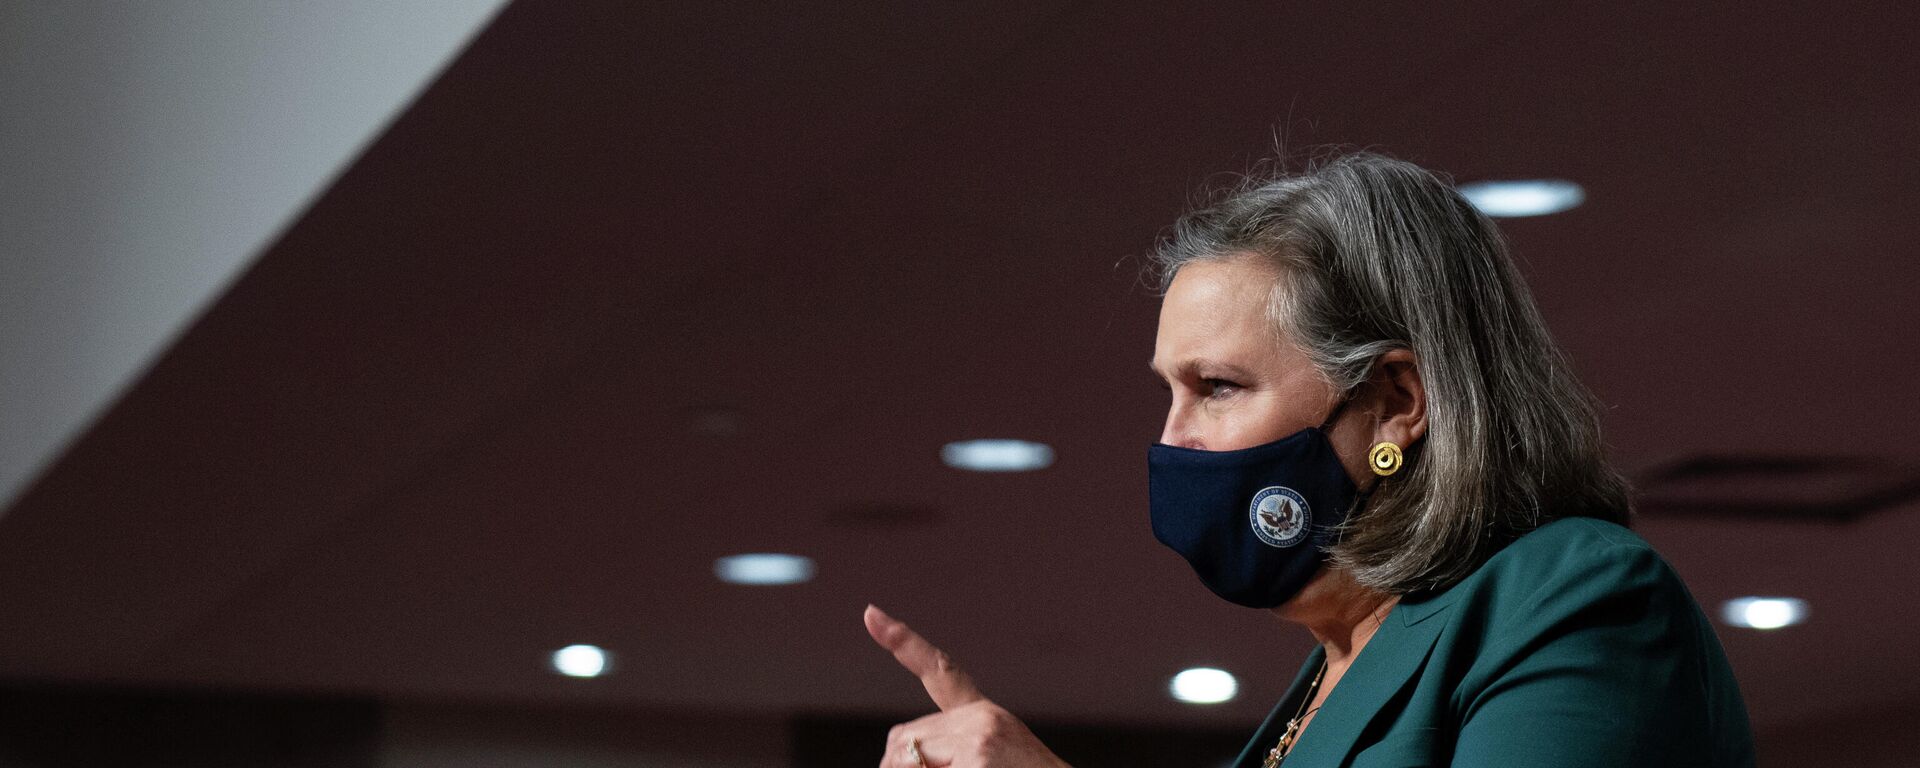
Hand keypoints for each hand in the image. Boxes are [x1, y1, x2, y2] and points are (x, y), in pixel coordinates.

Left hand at [865, 605, 1069, 767]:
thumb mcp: (988, 760)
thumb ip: (947, 748)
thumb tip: (897, 754)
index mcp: (984, 717)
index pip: (940, 672)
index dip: (902, 641)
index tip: (871, 613)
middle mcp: (983, 718)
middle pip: (903, 738)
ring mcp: (981, 737)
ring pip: (905, 758)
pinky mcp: (978, 758)